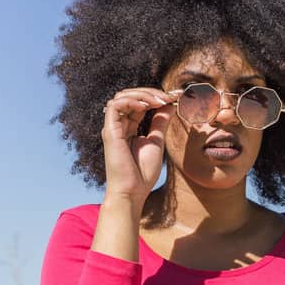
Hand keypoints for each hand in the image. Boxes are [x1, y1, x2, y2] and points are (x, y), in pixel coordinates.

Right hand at [100, 87, 179, 209]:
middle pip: (130, 96)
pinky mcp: (109, 131)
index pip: (139, 103)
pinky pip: (115, 105)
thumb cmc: (143, 173)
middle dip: (151, 92)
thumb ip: (160, 123)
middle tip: (169, 96)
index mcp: (129, 127)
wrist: (132, 192)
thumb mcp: (157, 142)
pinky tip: (147, 105)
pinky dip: (131, 100)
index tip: (175, 97)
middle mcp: (119, 125)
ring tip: (160, 100)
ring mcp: (113, 127)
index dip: (156, 97)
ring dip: (142, 94)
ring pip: (122, 96)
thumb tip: (169, 105)